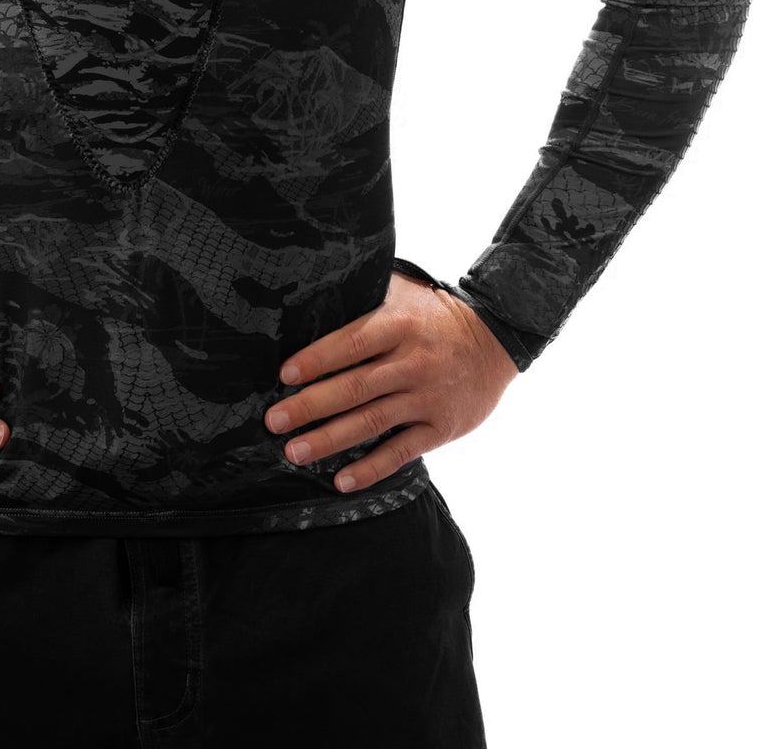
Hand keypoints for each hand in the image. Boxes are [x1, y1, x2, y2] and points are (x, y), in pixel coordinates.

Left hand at [266, 272, 518, 491]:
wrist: (496, 338)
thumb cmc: (433, 313)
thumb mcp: (402, 291)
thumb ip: (363, 295)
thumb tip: (310, 289)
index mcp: (398, 324)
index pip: (351, 342)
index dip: (317, 359)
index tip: (284, 374)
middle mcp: (412, 362)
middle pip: (355, 387)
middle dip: (310, 406)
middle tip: (274, 420)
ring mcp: (427, 396)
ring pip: (372, 421)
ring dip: (330, 439)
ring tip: (294, 452)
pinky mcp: (440, 426)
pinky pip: (401, 451)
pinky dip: (371, 468)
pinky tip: (341, 481)